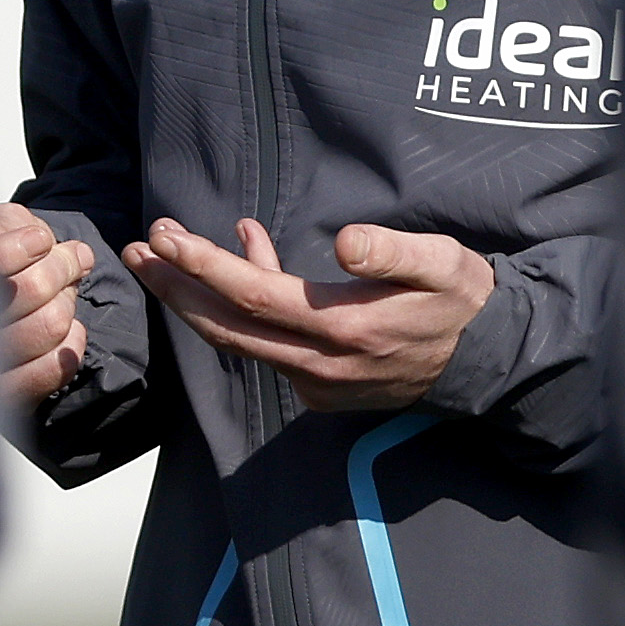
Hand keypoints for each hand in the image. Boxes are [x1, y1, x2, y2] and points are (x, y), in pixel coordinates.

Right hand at [0, 201, 98, 405]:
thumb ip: (6, 225)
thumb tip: (44, 239)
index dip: (20, 246)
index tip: (39, 240)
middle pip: (31, 289)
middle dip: (63, 266)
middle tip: (73, 259)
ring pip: (49, 325)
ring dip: (68, 300)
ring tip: (65, 291)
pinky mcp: (3, 397)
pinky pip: (53, 368)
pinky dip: (72, 342)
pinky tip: (68, 329)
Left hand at [128, 217, 491, 407]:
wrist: (486, 361)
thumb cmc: (462, 300)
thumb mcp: (443, 264)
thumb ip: (394, 252)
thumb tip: (347, 241)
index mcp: (344, 327)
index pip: (254, 296)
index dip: (205, 267)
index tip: (167, 239)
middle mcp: (320, 362)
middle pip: (226, 325)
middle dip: (176, 287)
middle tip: (137, 250)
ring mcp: (317, 380)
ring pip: (240, 338)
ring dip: (200, 296)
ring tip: (170, 252)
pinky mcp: (320, 386)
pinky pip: (266, 344)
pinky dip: (244, 304)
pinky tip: (247, 256)